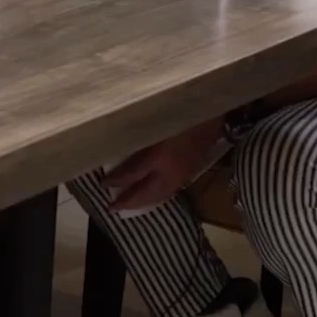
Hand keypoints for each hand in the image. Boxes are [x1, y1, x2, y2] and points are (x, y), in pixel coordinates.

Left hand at [104, 121, 222, 211]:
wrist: (214, 110)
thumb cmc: (180, 109)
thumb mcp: (154, 120)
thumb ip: (137, 134)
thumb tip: (117, 143)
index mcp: (159, 157)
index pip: (133, 174)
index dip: (116, 180)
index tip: (101, 184)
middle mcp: (170, 171)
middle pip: (146, 193)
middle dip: (129, 202)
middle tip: (111, 207)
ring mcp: (181, 174)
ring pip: (159, 195)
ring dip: (143, 202)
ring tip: (129, 204)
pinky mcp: (189, 171)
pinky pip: (169, 191)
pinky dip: (156, 196)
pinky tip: (151, 193)